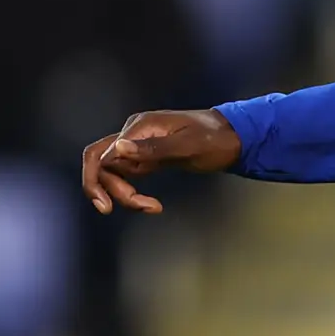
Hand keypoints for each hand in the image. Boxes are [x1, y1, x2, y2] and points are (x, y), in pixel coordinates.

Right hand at [80, 107, 240, 213]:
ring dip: (123, 193)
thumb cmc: (215, 140)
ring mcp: (139, 145)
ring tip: (150, 207)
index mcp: (139, 127)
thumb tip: (118, 147)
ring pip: (113, 172)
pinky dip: (132, 192)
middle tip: (121, 208)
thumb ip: (153, 149)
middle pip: (100, 162)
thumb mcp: (187, 146)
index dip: (102, 181)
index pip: (103, 155)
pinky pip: (128, 176)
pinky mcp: (147, 157)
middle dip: (105, 187)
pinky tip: (151, 204)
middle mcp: (134, 134)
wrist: (234, 137)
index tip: (124, 201)